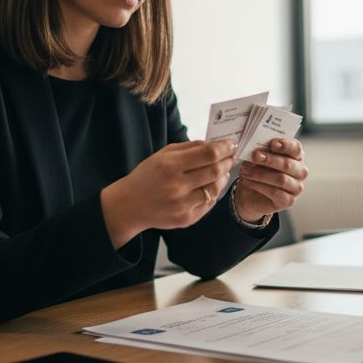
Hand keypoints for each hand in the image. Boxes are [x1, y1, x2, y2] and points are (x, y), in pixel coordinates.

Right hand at [101, 140, 235, 248]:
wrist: (130, 205)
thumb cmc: (147, 176)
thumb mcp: (162, 155)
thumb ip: (188, 148)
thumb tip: (213, 143)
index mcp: (170, 166)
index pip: (208, 154)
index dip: (224, 147)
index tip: (231, 143)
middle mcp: (177, 186)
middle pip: (215, 171)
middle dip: (227, 161)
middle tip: (232, 156)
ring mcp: (183, 205)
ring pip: (215, 189)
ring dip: (224, 177)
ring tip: (224, 170)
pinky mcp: (187, 219)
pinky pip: (209, 204)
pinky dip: (214, 193)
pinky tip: (212, 185)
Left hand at [234, 138, 307, 223]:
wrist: (251, 193)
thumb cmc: (258, 170)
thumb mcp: (258, 158)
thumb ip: (261, 151)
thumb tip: (256, 149)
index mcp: (296, 156)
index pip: (296, 148)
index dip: (285, 145)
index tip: (272, 144)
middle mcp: (300, 171)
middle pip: (288, 164)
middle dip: (270, 159)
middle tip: (255, 156)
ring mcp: (296, 187)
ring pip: (281, 179)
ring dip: (261, 174)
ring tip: (245, 171)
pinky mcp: (289, 201)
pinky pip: (276, 193)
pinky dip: (259, 186)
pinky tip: (248, 182)